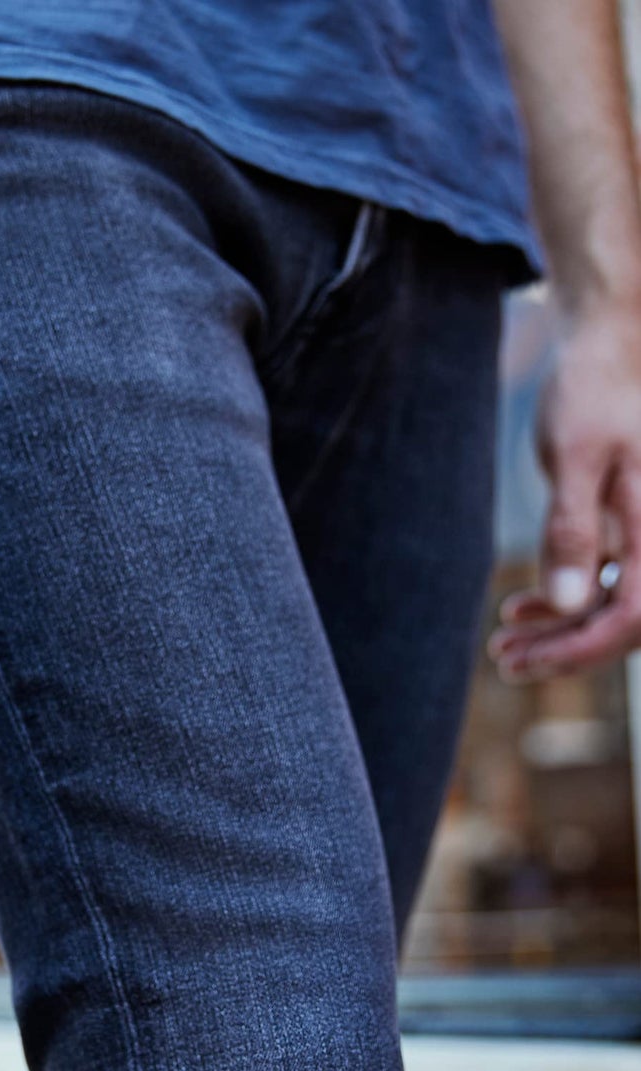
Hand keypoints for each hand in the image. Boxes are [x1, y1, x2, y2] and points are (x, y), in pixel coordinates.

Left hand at [489, 303, 640, 681]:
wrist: (609, 348)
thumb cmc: (592, 392)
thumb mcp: (574, 457)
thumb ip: (571, 530)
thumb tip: (567, 602)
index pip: (635, 615)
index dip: (583, 648)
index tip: (527, 662)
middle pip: (626, 621)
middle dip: (564, 648)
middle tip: (503, 660)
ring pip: (616, 604)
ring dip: (562, 630)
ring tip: (503, 643)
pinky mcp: (635, 526)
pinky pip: (612, 581)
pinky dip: (569, 600)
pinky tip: (523, 607)